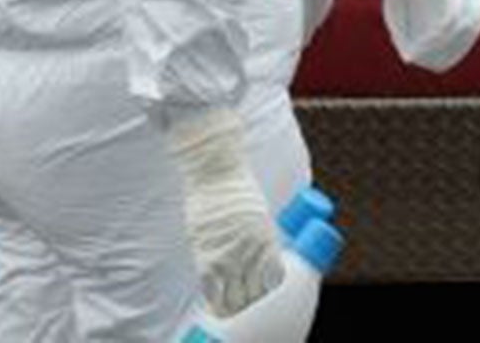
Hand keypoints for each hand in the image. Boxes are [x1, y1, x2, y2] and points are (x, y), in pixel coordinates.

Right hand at [166, 107, 284, 315]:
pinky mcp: (205, 258)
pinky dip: (215, 301)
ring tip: (231, 306)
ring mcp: (227, 257)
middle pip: (255, 295)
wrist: (216, 173)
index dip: (268, 291)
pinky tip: (216, 303)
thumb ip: (261, 239)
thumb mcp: (260, 215)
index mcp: (269, 240)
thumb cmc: (238, 190)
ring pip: (233, 299)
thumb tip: (262, 258)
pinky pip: (211, 292)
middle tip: (246, 301)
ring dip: (233, 306)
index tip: (263, 292)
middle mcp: (251, 252)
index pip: (274, 281)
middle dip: (251, 301)